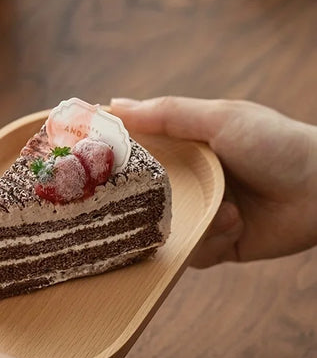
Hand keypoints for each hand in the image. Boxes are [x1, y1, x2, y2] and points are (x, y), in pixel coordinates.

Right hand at [111, 97, 316, 266]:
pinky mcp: (216, 243)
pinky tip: (237, 223)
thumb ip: (168, 114)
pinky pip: (193, 253)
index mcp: (184, 149)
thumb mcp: (221, 119)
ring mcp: (200, 214)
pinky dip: (213, 239)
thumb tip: (113, 104)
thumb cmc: (276, 144)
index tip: (80, 158)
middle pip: (141, 196)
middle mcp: (187, 182)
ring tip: (226, 209)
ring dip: (193, 221)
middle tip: (122, 204)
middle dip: (137, 202)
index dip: (110, 155)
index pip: (136, 150)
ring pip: (163, 230)